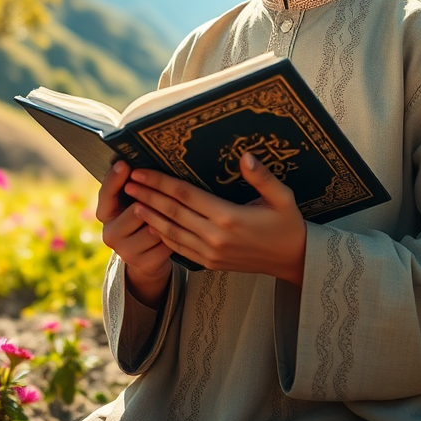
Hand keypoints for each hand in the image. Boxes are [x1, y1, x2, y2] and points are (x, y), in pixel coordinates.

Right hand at [96, 161, 171, 307]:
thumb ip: (132, 186)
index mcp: (105, 213)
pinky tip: (178, 234)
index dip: (115, 179)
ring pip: (153, 227)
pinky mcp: (142, 264)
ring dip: (167, 221)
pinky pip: (165, 243)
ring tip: (173, 218)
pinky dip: (174, 237)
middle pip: (136, 210)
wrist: (148, 259)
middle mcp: (110, 233)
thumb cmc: (143, 219)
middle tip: (165, 198)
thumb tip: (135, 160)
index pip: (106, 193)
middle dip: (153, 203)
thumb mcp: (133, 202)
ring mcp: (124, 252)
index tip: (124, 164)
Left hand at [124, 153, 306, 285]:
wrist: (293, 260)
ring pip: (171, 231)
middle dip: (148, 196)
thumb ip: (262, 177)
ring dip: (150, 215)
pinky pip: (179, 248)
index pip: (186, 195)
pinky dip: (162, 235)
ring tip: (132, 201)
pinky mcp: (210, 263)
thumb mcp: (282, 197)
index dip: (161, 182)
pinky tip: (151, 224)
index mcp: (229, 217)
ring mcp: (210, 253)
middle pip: (173, 212)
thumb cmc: (288, 224)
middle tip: (128, 182)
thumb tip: (246, 156)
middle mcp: (215, 236)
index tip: (142, 171)